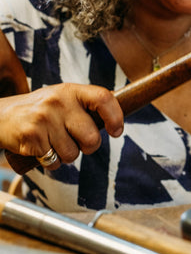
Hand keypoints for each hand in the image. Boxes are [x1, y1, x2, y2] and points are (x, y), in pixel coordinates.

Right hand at [0, 83, 123, 169]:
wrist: (1, 116)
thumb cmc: (40, 110)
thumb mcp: (63, 98)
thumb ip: (85, 105)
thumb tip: (115, 119)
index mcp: (71, 90)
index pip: (104, 98)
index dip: (115, 117)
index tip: (116, 131)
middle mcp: (59, 102)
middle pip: (91, 137)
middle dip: (89, 147)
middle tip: (79, 143)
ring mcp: (44, 119)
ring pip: (73, 153)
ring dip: (67, 156)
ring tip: (55, 143)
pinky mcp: (31, 137)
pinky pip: (54, 162)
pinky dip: (51, 162)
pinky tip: (42, 149)